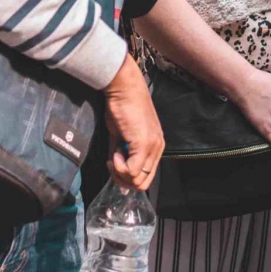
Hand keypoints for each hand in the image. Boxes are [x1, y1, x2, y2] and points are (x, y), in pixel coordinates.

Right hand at [102, 55, 163, 189]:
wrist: (124, 88)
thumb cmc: (121, 106)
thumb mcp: (120, 136)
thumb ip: (121, 155)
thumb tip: (117, 177)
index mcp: (156, 145)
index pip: (146, 176)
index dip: (127, 177)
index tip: (114, 164)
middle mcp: (158, 147)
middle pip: (143, 184)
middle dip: (123, 180)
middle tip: (112, 164)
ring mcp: (153, 146)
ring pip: (138, 181)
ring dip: (120, 173)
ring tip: (114, 155)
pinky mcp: (144, 144)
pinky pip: (132, 171)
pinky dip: (119, 167)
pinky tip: (115, 153)